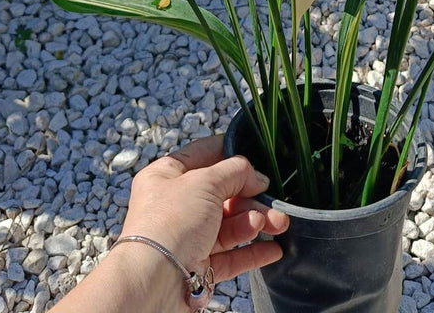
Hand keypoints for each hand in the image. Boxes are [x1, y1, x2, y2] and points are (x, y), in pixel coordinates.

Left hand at [120, 135, 288, 285]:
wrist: (155, 279)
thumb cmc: (171, 222)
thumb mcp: (206, 181)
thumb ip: (236, 172)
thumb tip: (257, 177)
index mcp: (167, 175)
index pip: (203, 155)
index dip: (230, 153)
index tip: (257, 154)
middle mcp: (177, 204)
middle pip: (223, 193)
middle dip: (252, 196)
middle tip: (274, 199)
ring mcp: (189, 236)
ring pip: (231, 224)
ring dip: (257, 222)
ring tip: (278, 224)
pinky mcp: (200, 265)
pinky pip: (232, 255)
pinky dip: (254, 251)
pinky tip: (273, 249)